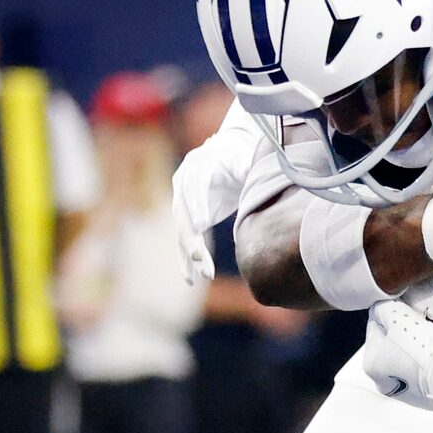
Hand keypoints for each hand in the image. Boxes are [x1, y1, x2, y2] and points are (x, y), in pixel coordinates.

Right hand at [172, 127, 257, 283]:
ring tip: (200, 275)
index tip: (202, 224)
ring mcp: (182, 201)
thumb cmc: (239, 156)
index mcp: (197, 167)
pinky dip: (186, 258)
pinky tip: (189, 278)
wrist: (227, 154)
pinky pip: (184, 240)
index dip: (197, 205)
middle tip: (201, 258)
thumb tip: (251, 169)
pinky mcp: (187, 217)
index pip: (194, 188)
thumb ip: (246, 165)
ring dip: (190, 254)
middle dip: (192, 238)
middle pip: (184, 214)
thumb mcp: (244, 158)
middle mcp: (183, 184)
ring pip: (183, 231)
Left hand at [363, 299, 432, 424]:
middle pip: (390, 346)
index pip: (374, 328)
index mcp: (371, 366)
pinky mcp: (427, 398)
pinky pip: (423, 372)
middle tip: (419, 325)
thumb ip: (383, 309)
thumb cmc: (425, 350)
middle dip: (401, 333)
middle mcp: (384, 383)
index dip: (390, 315)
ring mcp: (406, 393)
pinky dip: (429, 363)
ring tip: (432, 340)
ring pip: (407, 359)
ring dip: (415, 348)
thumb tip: (380, 309)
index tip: (406, 311)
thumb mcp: (398, 318)